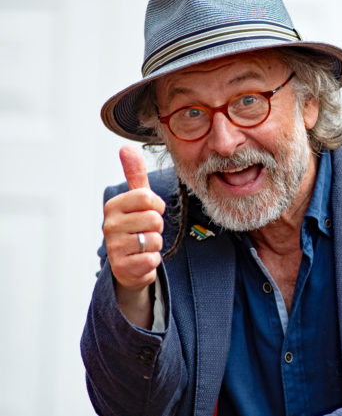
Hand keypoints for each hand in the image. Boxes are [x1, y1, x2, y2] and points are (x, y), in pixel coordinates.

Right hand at [103, 146, 165, 325]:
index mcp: (114, 206)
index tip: (150, 212)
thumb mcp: (136, 200)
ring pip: (155, 240)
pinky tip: (142, 259)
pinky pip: (152, 260)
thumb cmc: (135, 228)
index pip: (147, 198)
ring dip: (156, 245)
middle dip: (157, 227)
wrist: (128, 264)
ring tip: (144, 246)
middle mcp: (110, 225)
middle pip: (154, 219)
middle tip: (146, 231)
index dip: (157, 206)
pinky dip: (153, 261)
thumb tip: (127, 147)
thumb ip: (135, 175)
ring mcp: (114, 247)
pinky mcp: (123, 268)